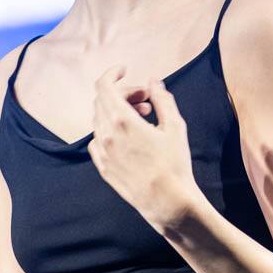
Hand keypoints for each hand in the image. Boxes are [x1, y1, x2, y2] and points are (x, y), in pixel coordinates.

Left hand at [86, 68, 201, 233]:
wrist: (167, 202)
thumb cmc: (174, 164)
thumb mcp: (174, 126)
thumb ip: (162, 99)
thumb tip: (153, 82)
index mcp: (122, 121)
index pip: (104, 86)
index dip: (113, 73)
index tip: (125, 70)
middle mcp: (106, 135)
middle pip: (103, 101)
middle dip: (124, 93)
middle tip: (146, 100)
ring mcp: (102, 153)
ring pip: (100, 120)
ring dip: (117, 112)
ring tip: (143, 119)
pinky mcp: (103, 167)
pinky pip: (98, 140)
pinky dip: (109, 130)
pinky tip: (128, 137)